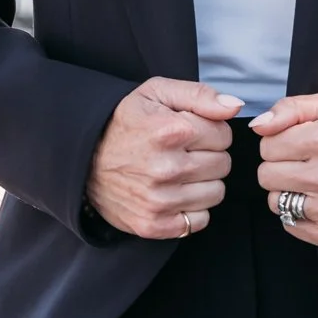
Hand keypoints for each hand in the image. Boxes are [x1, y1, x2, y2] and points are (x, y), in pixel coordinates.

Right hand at [86, 77, 239, 238]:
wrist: (84, 158)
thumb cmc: (125, 122)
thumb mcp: (157, 93)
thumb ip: (200, 94)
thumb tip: (234, 106)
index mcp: (170, 131)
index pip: (224, 135)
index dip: (211, 130)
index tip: (192, 131)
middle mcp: (166, 167)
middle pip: (223, 164)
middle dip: (209, 155)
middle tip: (185, 151)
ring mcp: (160, 200)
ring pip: (216, 193)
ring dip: (203, 182)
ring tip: (180, 172)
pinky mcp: (154, 224)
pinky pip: (199, 220)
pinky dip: (192, 208)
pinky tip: (175, 193)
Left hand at [251, 91, 317, 247]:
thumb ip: (289, 108)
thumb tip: (258, 125)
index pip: (268, 146)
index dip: (276, 142)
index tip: (293, 143)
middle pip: (267, 175)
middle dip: (277, 166)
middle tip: (298, 162)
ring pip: (276, 202)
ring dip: (285, 191)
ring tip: (306, 181)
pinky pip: (291, 226)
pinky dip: (296, 214)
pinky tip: (313, 200)